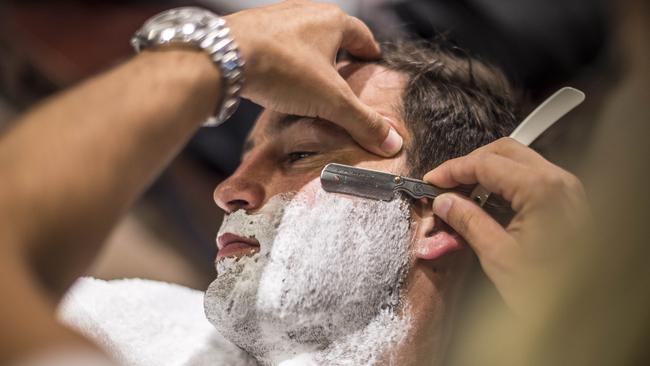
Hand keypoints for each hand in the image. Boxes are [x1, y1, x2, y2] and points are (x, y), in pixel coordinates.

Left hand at [226, 0, 402, 156]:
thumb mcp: (331, 101)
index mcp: (333, 21)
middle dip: (340, 54)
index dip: (369, 51)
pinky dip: (286, 60)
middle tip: (345, 76)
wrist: (224, 57)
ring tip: (313, 80)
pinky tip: (281, 78)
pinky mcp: (253, 29)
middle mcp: (307, 12)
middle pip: (333, 34)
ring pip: (304, 38)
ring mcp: (278, 17)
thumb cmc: (282, 69)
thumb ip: (362, 122)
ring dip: (311, 56)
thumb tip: (392, 142)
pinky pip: (278, 44)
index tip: (372, 62)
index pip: (362, 35)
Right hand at [423, 138, 589, 314]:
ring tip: (463, 196)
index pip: (486, 163)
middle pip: (504, 152)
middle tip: (445, 184)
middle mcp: (558, 181)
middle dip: (470, 164)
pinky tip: (488, 205)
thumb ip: (469, 221)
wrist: (589, 311)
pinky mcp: (568, 202)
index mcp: (541, 189)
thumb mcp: (499, 256)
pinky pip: (531, 179)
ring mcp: (567, 189)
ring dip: (488, 172)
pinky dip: (506, 184)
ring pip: (519, 161)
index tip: (431, 181)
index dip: (453, 170)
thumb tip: (444, 201)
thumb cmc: (550, 289)